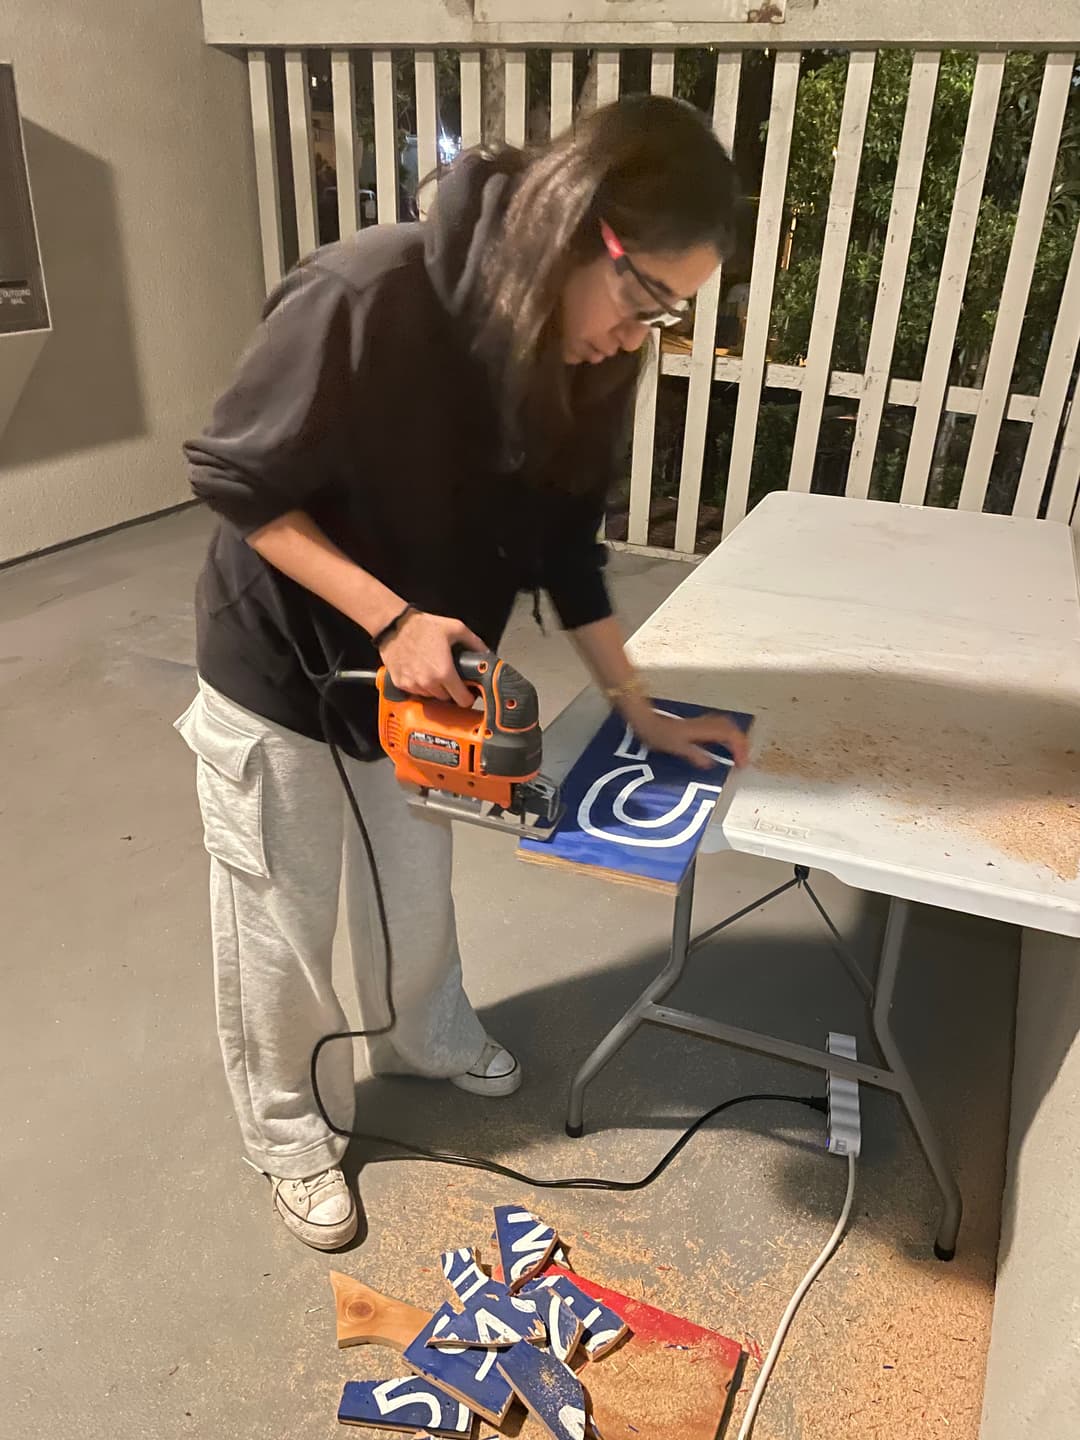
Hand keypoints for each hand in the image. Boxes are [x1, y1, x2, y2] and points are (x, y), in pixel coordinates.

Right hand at [378, 611, 486, 707]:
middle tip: (450, 677)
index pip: (462, 700)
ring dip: (435, 689)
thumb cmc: (422, 626)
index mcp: (444, 672)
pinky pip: (415, 692)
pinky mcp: (400, 684)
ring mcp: (412, 685)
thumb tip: (486, 654)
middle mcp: (428, 683)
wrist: (394, 625)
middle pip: (447, 699)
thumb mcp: (456, 629)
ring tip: (434, 672)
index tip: (468, 693)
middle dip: (451, 691)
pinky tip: (421, 672)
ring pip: (431, 697)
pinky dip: (420, 686)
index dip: (468, 697)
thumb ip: (474, 643)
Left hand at [627, 704, 750, 770]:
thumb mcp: (677, 747)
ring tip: (737, 752)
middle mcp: (706, 723)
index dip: (740, 749)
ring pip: (727, 725)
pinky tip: (722, 743)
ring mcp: (703, 721)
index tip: (741, 764)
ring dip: (735, 738)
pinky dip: (727, 734)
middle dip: (742, 744)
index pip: (731, 736)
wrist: (647, 720)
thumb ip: (695, 755)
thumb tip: (711, 764)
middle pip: (733, 729)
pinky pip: (720, 725)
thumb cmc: (659, 733)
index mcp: (704, 729)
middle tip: (743, 759)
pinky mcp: (698, 723)